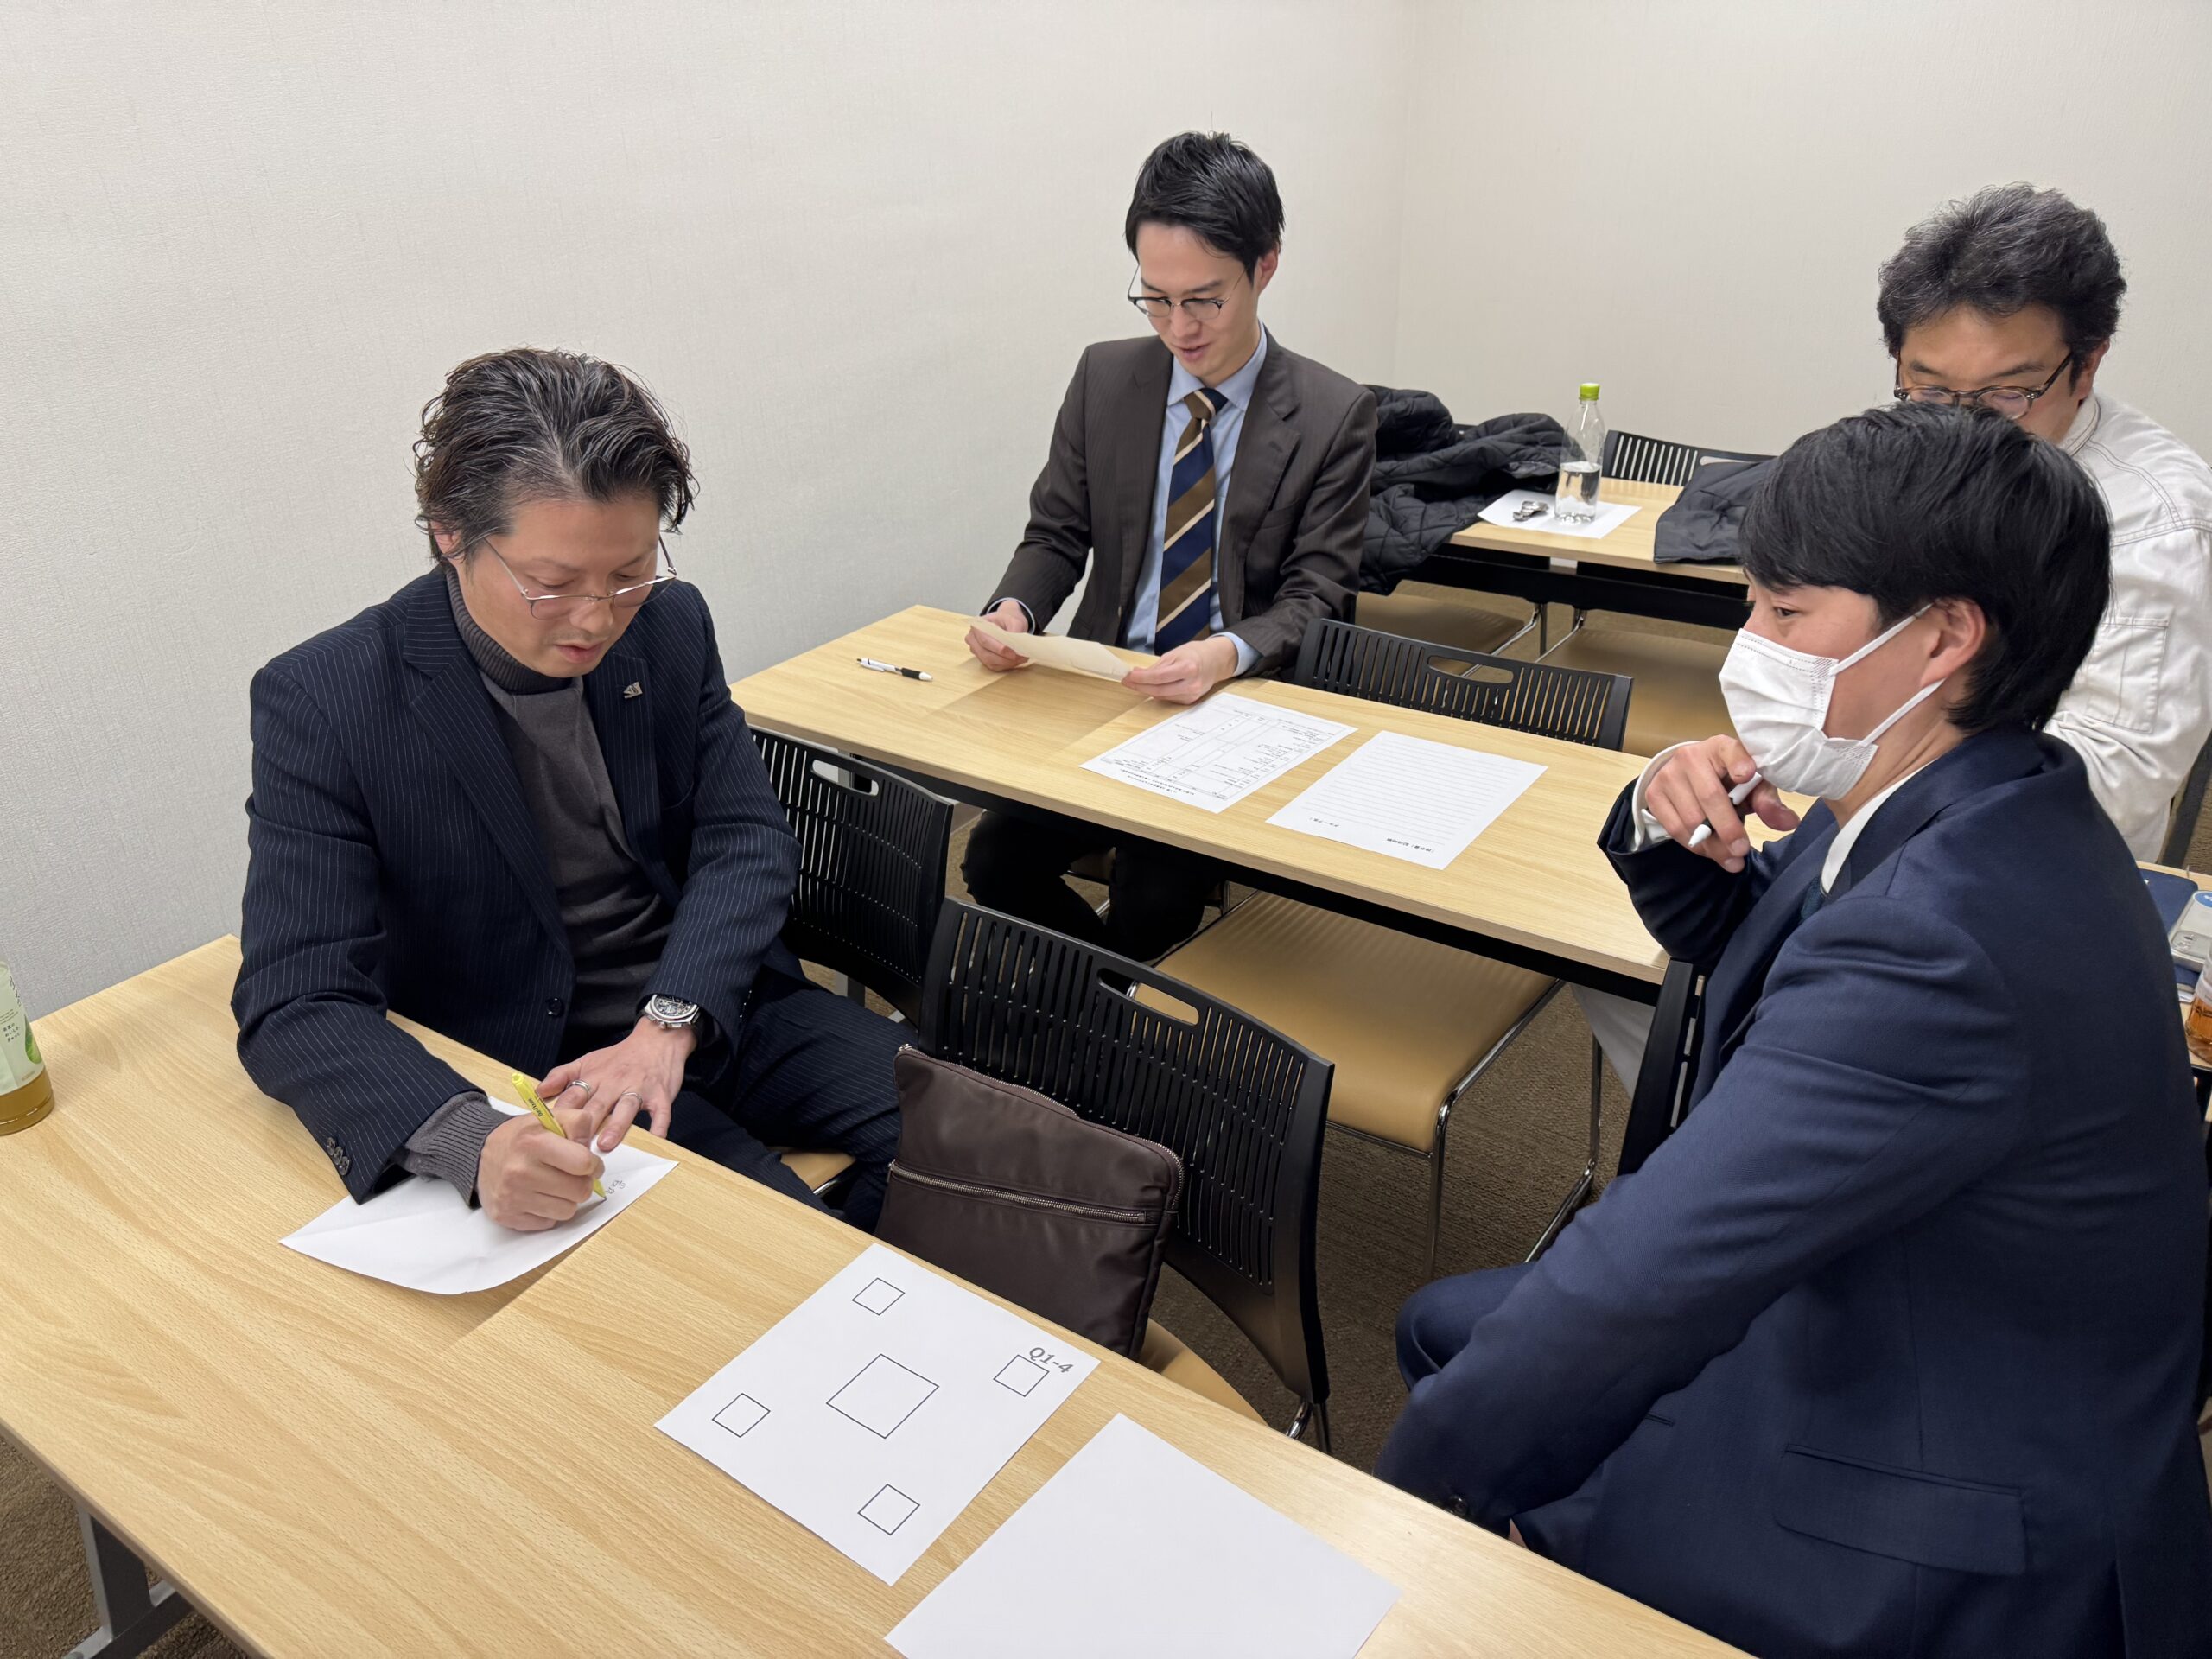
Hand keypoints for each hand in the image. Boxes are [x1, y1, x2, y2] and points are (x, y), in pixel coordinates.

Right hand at [476, 1094, 607, 1230]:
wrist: (479, 1156)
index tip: (590, 1164)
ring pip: (568, 1211)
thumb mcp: (548, 1118)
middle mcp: (520, 1171)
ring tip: (555, 1185)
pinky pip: (548, 1223)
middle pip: (580, 1191)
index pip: (583, 1163)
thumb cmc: (521, 1139)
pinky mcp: (507, 1216)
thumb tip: (592, 1151)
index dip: (594, 1165)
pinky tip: (540, 1196)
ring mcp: (512, 1197)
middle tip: (573, 1176)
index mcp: (533, 1143)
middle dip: (582, 1183)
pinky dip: (549, 1212)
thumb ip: (578, 1124)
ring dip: (567, 1199)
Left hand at [538, 1016, 697, 1152]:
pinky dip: (659, 1125)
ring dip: (616, 1126)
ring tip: (605, 1144)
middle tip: (573, 1150)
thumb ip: (561, 1075)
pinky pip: (661, 1112)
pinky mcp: (660, 1095)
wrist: (657, 1040)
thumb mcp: (587, 1061)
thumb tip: (539, 1092)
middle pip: (596, 1106)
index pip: (573, 1097)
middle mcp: (614, 1083)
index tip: (551, 1137)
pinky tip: (656, 1138)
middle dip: (584, 1127)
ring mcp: (639, 1088)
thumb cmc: (620, 1057)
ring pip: (626, 1108)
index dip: (561, 1117)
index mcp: (594, 1077)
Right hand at [966, 601, 1032, 671]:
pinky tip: (1016, 661)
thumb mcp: (1015, 621)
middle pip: (986, 655)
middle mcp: (973, 639)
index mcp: (977, 626)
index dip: (999, 649)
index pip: (985, 641)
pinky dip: (1006, 665)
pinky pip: (993, 666)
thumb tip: (1018, 646)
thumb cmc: (1007, 620)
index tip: (1013, 653)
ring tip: (1021, 659)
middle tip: (1021, 658)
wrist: (1005, 621)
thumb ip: (1015, 631)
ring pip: (990, 662)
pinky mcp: (983, 658)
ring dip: (1006, 663)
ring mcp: (976, 650)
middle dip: (1004, 659)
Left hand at [1120, 636, 1239, 704]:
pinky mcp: (1190, 701)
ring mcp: (1191, 695)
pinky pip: (1168, 698)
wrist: (1215, 661)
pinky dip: (1158, 693)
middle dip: (1139, 686)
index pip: (1158, 677)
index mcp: (1188, 668)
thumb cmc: (1195, 654)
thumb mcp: (1175, 653)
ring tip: (1137, 682)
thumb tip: (1137, 674)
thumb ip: (1156, 666)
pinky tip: (1152, 686)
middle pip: (1158, 690)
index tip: (1128, 676)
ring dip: (1147, 690)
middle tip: (1128, 681)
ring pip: (1161, 696)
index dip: (1140, 678)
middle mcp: (1191, 684)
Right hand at [1643, 736, 1800, 872]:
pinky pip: (1675, 829)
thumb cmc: (1727, 780)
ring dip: (1713, 846)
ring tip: (1731, 859)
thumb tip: (1787, 822)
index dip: (1739, 762)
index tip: (1748, 775)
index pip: (1730, 750)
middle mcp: (1690, 756)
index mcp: (1721, 747)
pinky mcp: (1654, 794)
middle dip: (1728, 829)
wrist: (1689, 777)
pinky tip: (1710, 852)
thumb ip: (1768, 801)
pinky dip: (1695, 846)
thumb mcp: (1752, 785)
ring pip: (1692, 819)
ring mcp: (1668, 775)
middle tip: (1742, 851)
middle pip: (1711, 797)